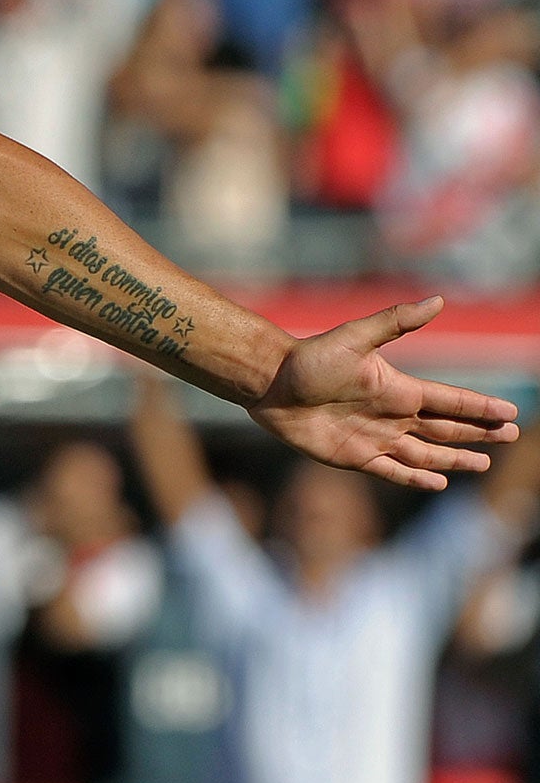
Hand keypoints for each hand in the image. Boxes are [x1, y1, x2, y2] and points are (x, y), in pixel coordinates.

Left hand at [250, 297, 520, 489]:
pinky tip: (439, 482)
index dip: (480, 408)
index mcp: (399, 388)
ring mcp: (376, 438)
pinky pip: (393, 472)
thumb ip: (397, 322)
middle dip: (478, 433)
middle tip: (510, 436)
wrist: (270, 383)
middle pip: (446, 428)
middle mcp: (393, 415)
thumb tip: (437, 300)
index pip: (451, 400)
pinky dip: (416, 478)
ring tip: (484, 464)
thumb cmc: (310, 358)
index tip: (511, 413)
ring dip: (455, 459)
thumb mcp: (356, 337)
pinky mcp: (355, 457)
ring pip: (426, 453)